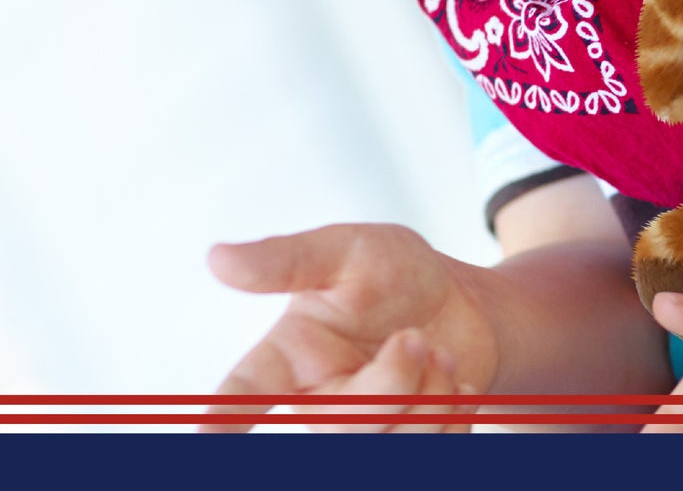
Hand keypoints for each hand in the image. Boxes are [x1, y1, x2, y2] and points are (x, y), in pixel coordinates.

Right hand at [203, 223, 497, 432]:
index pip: (244, 392)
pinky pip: (436, 448)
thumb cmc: (393, 276)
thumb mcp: (349, 250)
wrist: (463, 304)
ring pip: (393, 444)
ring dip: (431, 393)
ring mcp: (362, 433)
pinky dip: (456, 410)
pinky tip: (453, 381)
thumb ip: (289, 258)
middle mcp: (318, 403)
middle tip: (415, 337)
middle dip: (392, 382)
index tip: (202, 428)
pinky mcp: (406, 447)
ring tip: (437, 354)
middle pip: (341, 427)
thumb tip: (218, 257)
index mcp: (288, 358)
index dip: (222, 412)